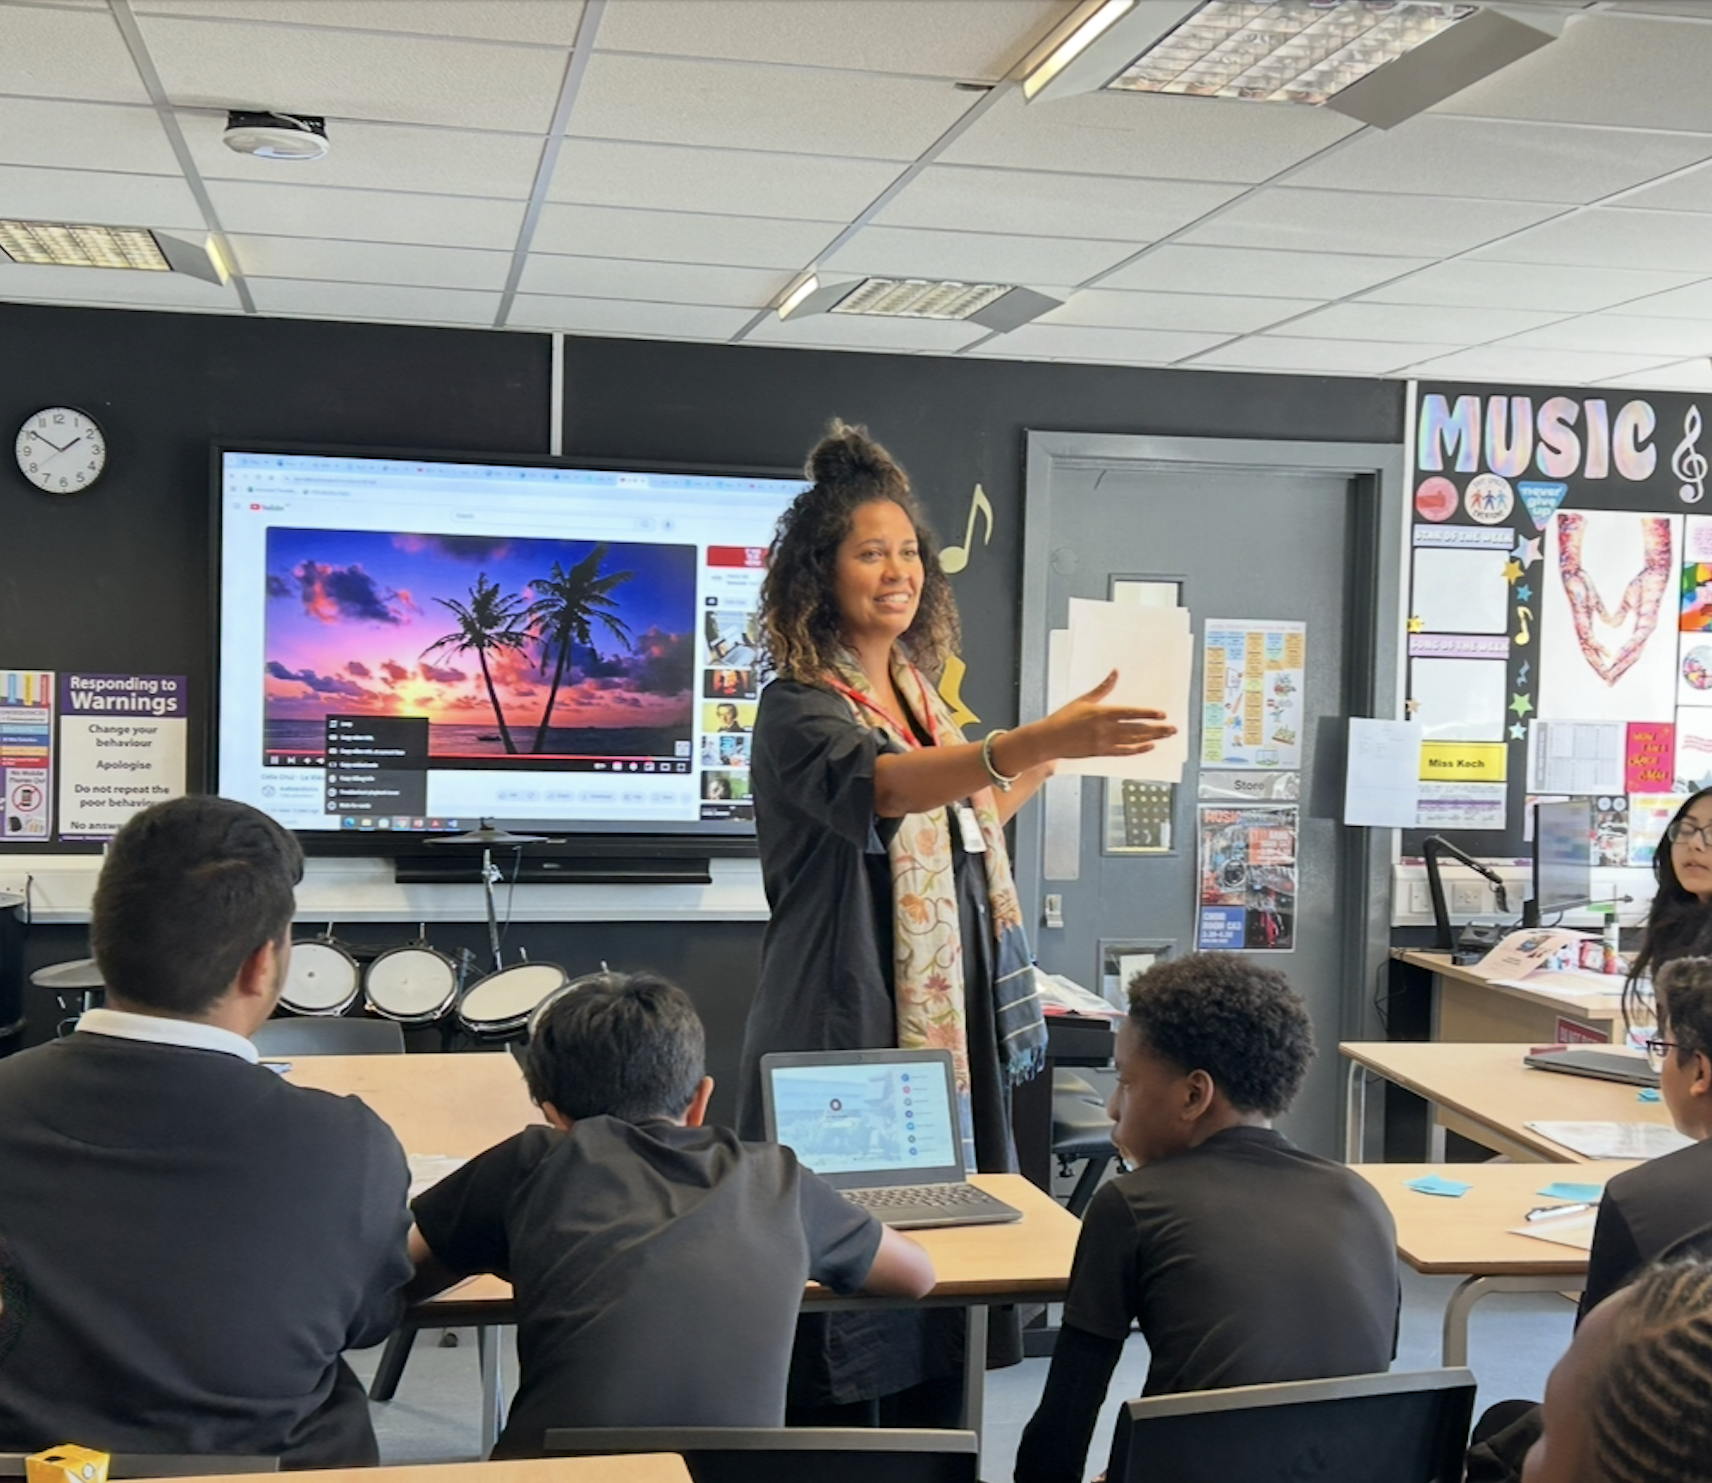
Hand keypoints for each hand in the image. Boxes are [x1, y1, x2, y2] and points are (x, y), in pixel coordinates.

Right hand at [1045, 671, 1175, 759]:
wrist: (1049, 739)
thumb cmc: (1064, 718)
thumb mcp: (1084, 700)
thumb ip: (1103, 687)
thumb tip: (1115, 672)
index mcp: (1101, 713)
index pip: (1130, 713)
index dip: (1147, 714)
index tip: (1162, 714)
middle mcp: (1105, 729)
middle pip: (1136, 729)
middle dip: (1157, 729)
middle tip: (1173, 728)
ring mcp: (1104, 742)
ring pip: (1133, 741)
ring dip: (1152, 738)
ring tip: (1166, 736)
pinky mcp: (1101, 752)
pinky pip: (1123, 752)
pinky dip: (1137, 750)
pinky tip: (1149, 747)